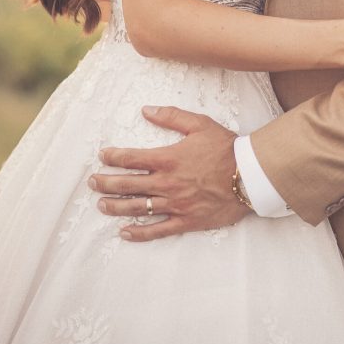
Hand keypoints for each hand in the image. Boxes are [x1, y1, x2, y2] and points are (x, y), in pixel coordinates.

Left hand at [89, 106, 250, 241]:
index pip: (132, 158)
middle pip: (128, 185)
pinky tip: (125, 233)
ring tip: (101, 205)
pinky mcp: (186, 221)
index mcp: (168, 158)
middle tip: (92, 182)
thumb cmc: (226, 147)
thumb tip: (145, 110)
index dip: (113, 157)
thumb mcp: (199, 123)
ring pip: (138, 208)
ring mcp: (175, 204)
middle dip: (106, 183)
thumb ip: (171, 116)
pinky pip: (158, 230)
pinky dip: (139, 233)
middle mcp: (167, 183)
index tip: (102, 156)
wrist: (250, 175)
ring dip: (116, 207)